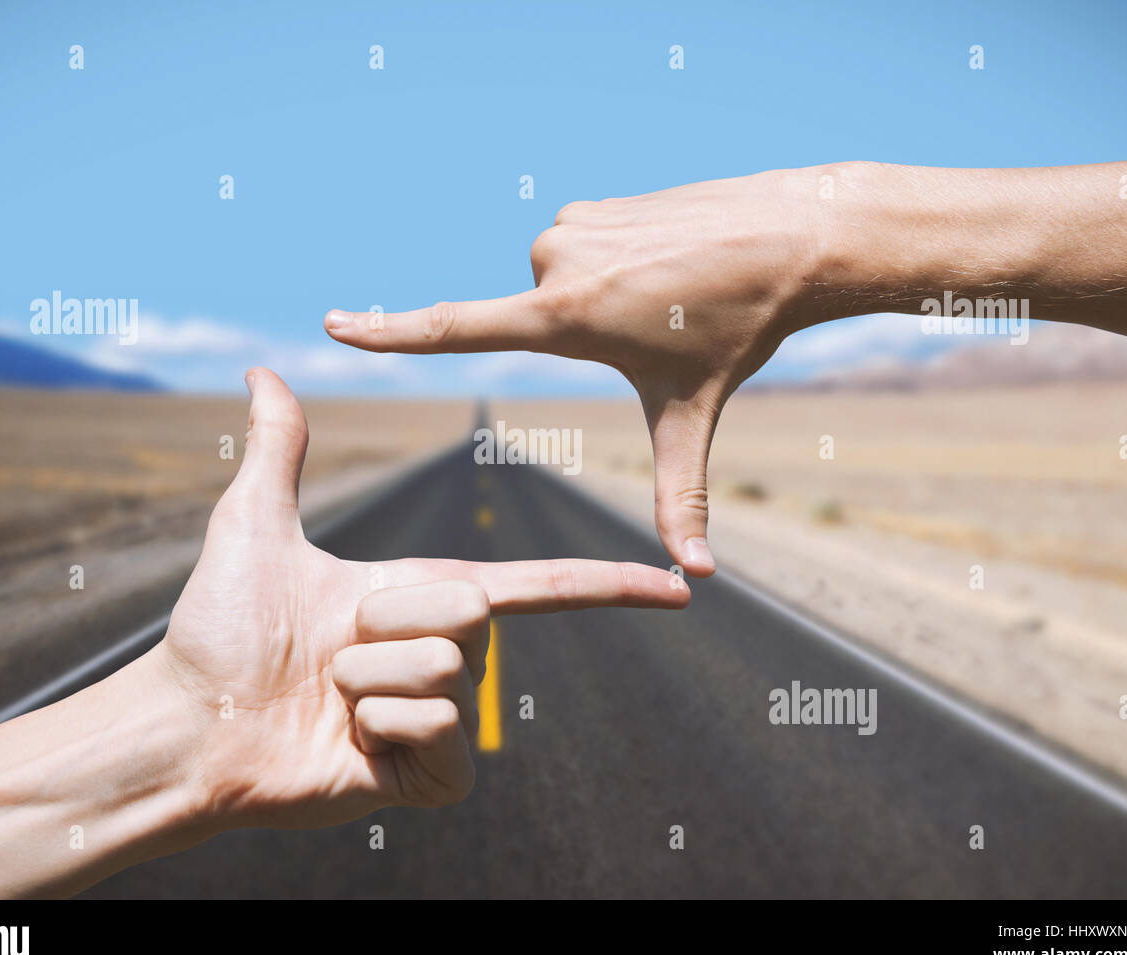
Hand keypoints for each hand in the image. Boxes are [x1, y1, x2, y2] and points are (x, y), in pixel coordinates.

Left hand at [158, 368, 689, 829]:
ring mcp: (442, 720)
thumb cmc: (218, 629)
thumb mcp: (256, 524)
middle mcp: (446, 654)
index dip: (609, 584)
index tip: (679, 586)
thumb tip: (262, 373)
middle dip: (384, 618)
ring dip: (366, 676)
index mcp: (426, 596)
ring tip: (327, 693)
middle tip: (329, 646)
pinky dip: (383, 729)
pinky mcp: (430, 775)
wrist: (189, 723)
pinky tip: (348, 740)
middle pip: (472, 609)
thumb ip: (279, 447)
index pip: (539, 584)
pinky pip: (442, 735)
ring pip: (445, 669)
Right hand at [323, 169, 830, 576]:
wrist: (791, 233)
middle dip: (588, 337)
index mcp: (562, 317)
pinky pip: (578, 251)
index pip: (453, 329)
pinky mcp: (588, 204)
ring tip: (665, 291)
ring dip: (600, 299)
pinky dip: (609, 266)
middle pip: (538, 323)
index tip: (335, 324)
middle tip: (655, 326)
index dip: (389, 334)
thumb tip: (700, 578)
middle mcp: (552, 262)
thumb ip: (682, 495)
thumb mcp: (692, 413)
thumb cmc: (737, 328)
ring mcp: (569, 224)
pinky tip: (664, 263)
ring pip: (559, 287)